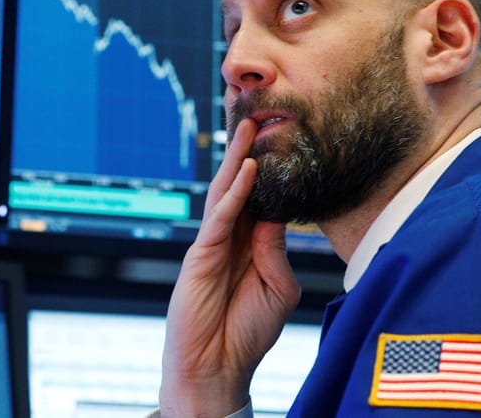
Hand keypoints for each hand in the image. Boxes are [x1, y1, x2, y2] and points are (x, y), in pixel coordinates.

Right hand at [159, 119, 301, 416]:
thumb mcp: (278, 289)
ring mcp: (212, 244)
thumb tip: (276, 214)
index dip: (269, 166)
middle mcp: (230, 237)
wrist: (218, 368)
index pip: (261, 196)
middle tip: (255, 111)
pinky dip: (235, 193)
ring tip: (248, 125)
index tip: (281, 135)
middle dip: (246, 149)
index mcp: (250, 243)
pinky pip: (220, 218)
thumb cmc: (247, 332)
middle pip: (239, 184)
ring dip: (238, 158)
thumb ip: (276, 251)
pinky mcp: (200, 255)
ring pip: (226, 192)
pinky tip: (247, 170)